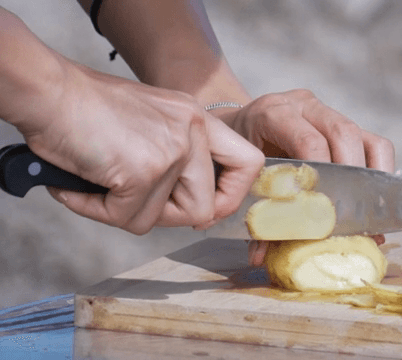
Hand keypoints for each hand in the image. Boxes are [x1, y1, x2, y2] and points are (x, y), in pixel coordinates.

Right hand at [18, 64, 263, 234]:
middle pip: (206, 208)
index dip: (232, 196)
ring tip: (101, 186)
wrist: (47, 93)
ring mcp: (172, 149)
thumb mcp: (151, 123)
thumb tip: (198, 212)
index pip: (249, 163)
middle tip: (135, 200)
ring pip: (165, 219)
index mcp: (197, 119)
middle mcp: (192, 130)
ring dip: (129, 212)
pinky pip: (128, 219)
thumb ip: (177, 159)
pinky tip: (80, 188)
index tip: (209, 208)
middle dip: (169, 217)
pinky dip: (98, 210)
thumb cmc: (88, 111)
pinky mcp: (145, 170)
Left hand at [215, 89, 394, 265]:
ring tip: (366, 209)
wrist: (237, 127)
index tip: (321, 207)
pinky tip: (371, 196)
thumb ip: (254, 212)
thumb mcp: (241, 175)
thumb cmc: (240, 154)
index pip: (308, 140)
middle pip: (343, 133)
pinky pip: (373, 143)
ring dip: (369, 175)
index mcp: (273, 113)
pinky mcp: (343, 123)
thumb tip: (261, 256)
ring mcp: (325, 111)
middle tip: (350, 212)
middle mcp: (303, 105)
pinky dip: (378, 169)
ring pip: (362, 136)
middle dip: (352, 175)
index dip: (320, 174)